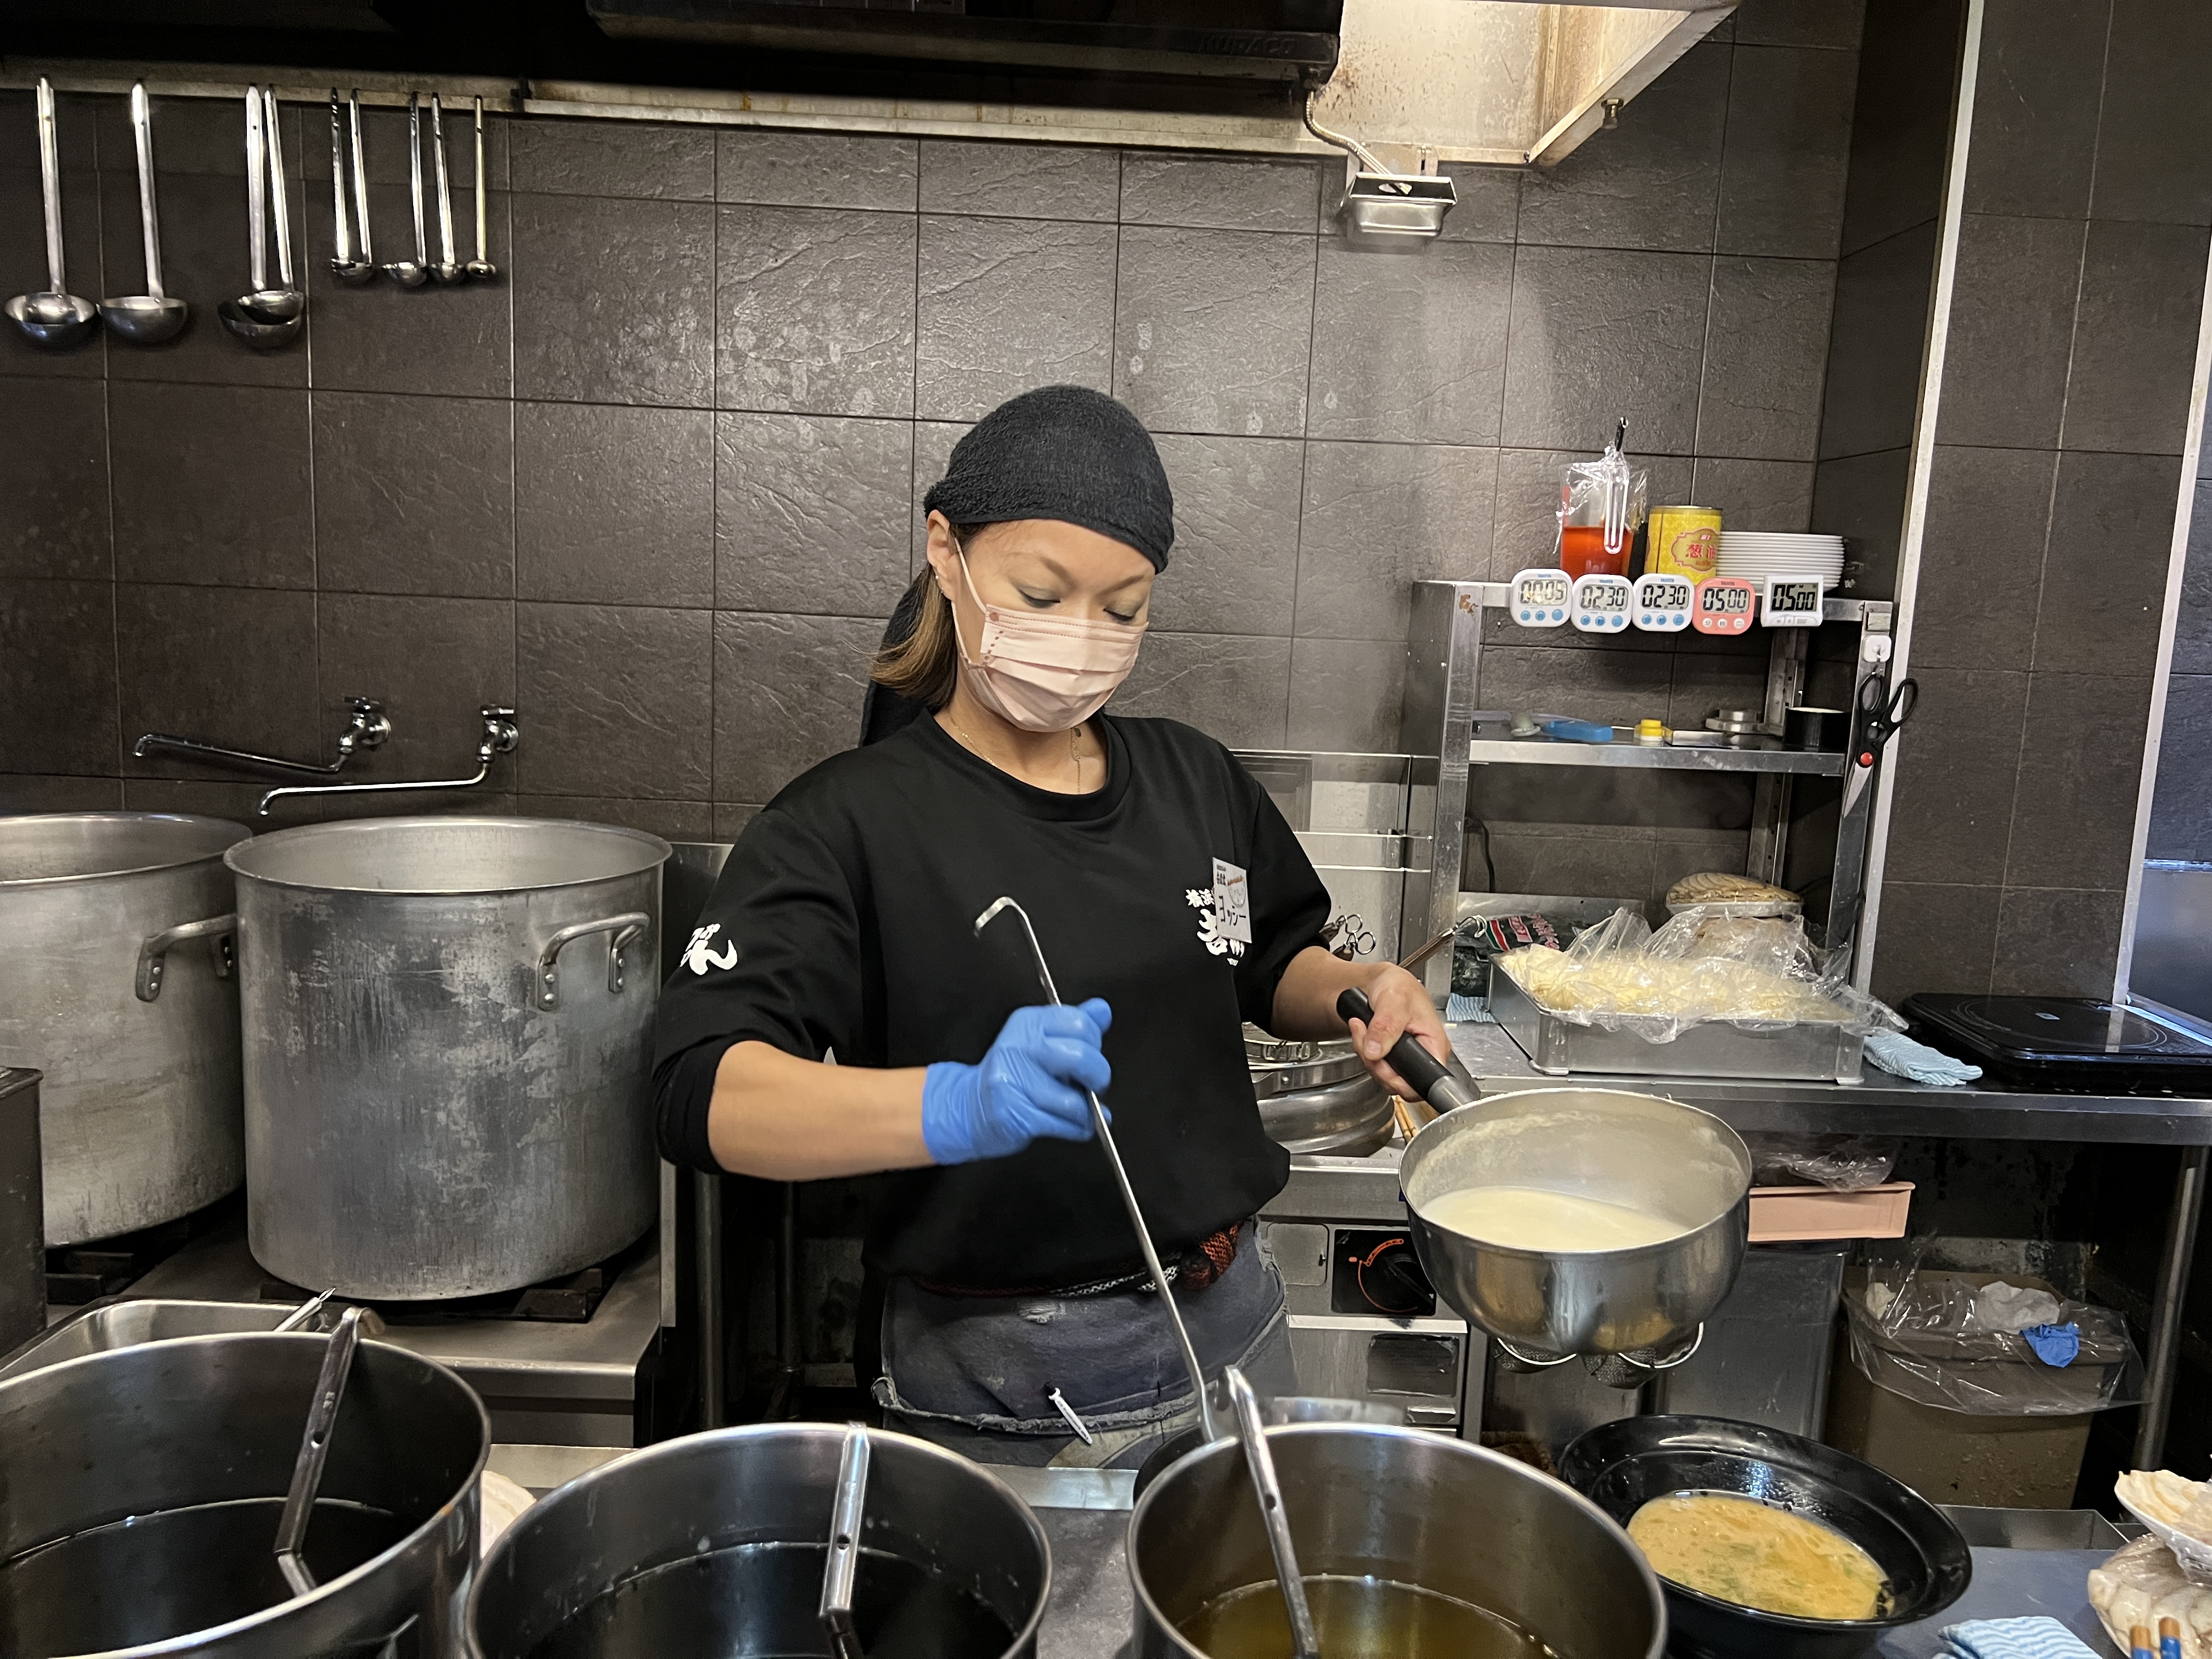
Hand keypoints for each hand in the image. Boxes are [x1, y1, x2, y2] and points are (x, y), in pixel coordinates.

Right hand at [920, 999, 1112, 1164]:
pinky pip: (1065, 1124)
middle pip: (1082, 1056)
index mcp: (1028, 1023)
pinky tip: (1070, 1125)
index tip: (1091, 1055)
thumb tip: (1102, 1010)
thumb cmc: (1014, 1076)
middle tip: (1093, 1085)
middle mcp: (1018, 1047)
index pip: (1079, 1022)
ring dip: (1087, 1112)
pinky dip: (1078, 1129)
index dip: (1095, 1043)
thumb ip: (1074, 1026)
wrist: (970, 1108)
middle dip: (1099, 1077)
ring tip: (1079, 1110)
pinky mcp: (1014, 1113)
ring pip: (1075, 1100)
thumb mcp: (1040, 1042)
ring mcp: (1013, 1081)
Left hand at [1344, 965, 1450, 1099]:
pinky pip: (1377, 1066)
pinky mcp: (1393, 1056)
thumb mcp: (1394, 1001)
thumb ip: (1386, 1026)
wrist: (1384, 981)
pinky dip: (1365, 1052)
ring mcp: (1408, 1057)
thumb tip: (1376, 1052)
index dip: (1400, 1081)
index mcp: (1435, 1044)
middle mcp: (1424, 1054)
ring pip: (1385, 1076)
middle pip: (1400, 1083)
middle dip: (1376, 1065)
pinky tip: (1363, 1033)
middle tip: (1366, 1039)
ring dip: (1367, 1056)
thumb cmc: (1399, 986)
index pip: (1424, 1082)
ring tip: (1363, 1029)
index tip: (1381, 1063)